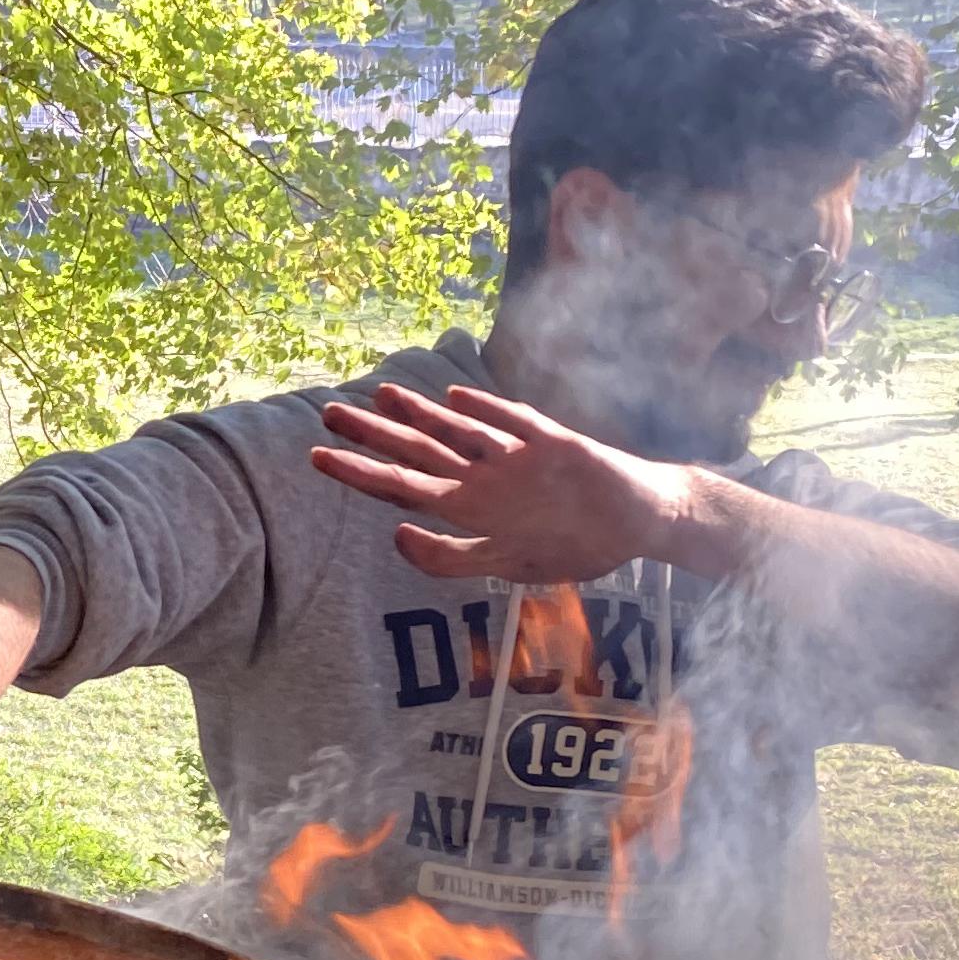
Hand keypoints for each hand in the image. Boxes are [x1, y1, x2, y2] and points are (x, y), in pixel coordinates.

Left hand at [310, 382, 691, 584]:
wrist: (640, 521)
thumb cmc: (575, 544)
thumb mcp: (507, 565)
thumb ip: (450, 559)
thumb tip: (396, 534)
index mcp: (470, 508)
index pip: (403, 485)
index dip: (361, 471)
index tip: (318, 454)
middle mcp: (486, 479)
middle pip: (420, 451)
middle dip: (374, 433)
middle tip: (327, 412)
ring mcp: (518, 460)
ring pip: (459, 432)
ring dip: (421, 413)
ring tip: (380, 393)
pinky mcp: (554, 446)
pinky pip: (518, 427)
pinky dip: (489, 415)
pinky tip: (458, 401)